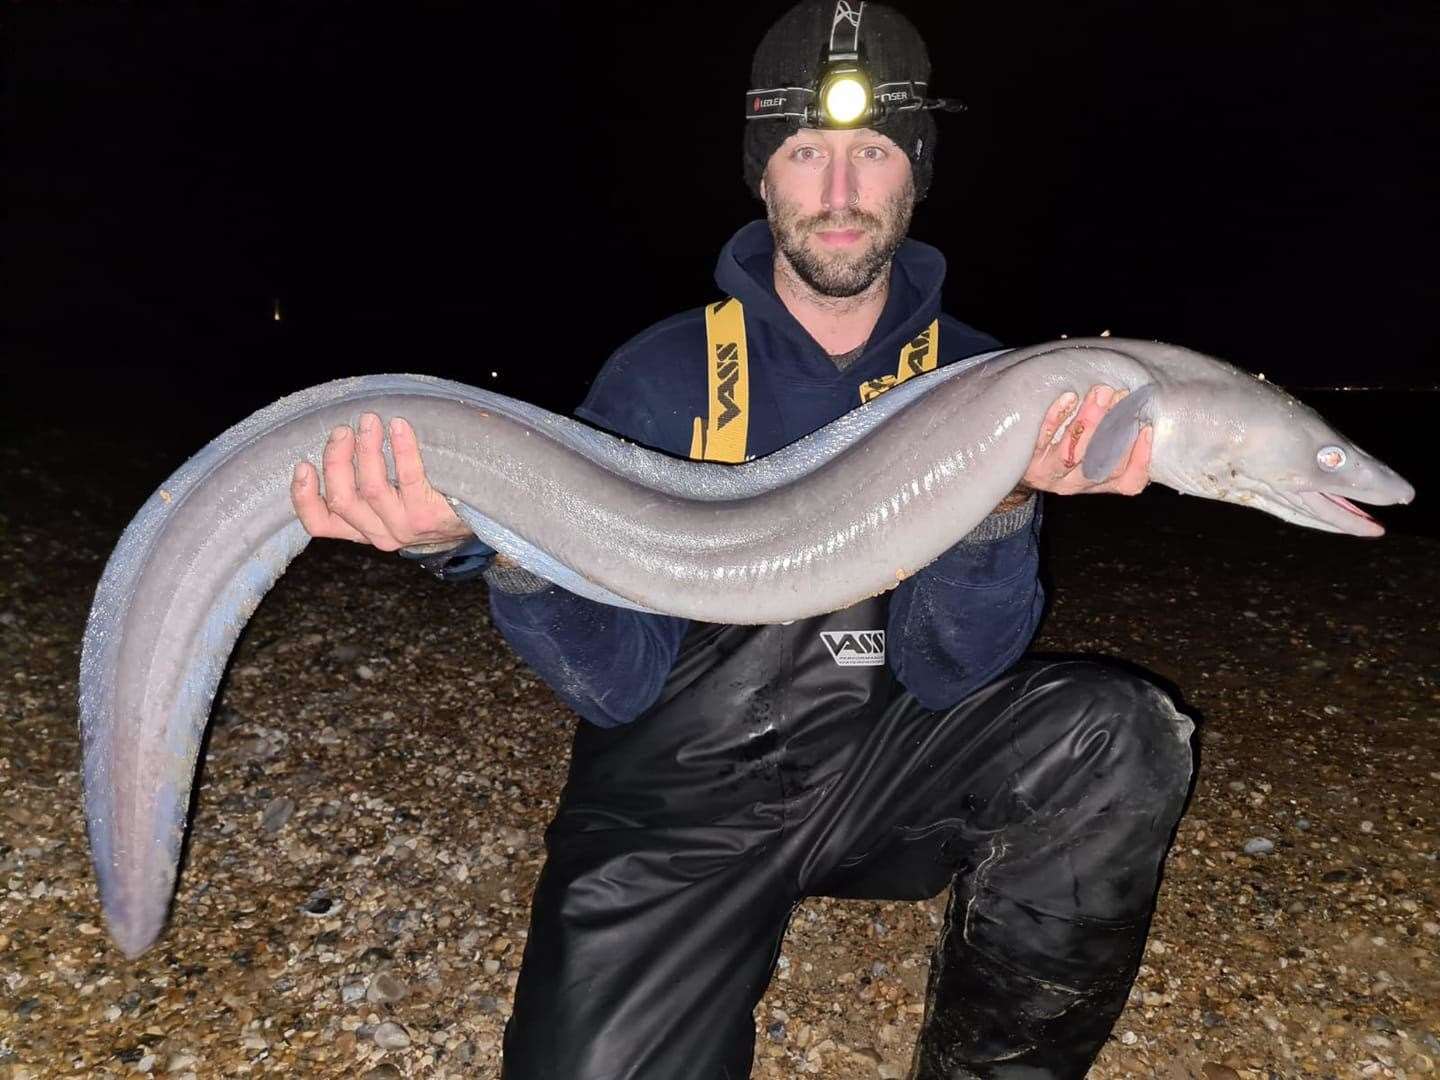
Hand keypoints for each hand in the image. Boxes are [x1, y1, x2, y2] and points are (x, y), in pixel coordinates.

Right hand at [290, 412, 474, 551]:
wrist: (479, 522)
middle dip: (336, 460)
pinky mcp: (428, 516)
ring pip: (371, 488)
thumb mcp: (391, 503)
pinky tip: (398, 426)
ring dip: (366, 449)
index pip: (320, 524)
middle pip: (342, 499)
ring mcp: (403, 527)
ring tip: (368, 421)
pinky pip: (409, 477)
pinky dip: (401, 449)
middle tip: (342, 430)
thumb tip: (340, 441)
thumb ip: (364, 486)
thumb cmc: (428, 502)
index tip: (302, 465)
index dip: (303, 497)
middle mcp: (380, 533)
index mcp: (364, 530)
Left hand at [1021, 385, 1151, 495]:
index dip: (1140, 459)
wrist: (1012, 463)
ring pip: (1072, 454)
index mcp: (1096, 483)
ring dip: (1089, 421)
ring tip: (1101, 393)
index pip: (1128, 482)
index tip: (1147, 428)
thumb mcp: (1089, 453)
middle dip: (1114, 427)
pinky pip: (1043, 439)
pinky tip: (1069, 398)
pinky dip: (1057, 417)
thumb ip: (1113, 439)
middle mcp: (1074, 483)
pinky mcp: (1027, 459)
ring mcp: (1049, 473)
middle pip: (1100, 464)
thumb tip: (1139, 407)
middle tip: (1122, 397)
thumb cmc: (1060, 449)